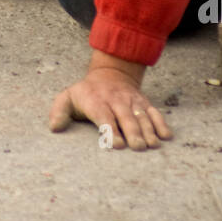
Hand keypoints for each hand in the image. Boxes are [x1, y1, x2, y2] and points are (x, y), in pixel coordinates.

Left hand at [49, 51, 172, 150]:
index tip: (116, 144)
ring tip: (153, 145)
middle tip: (138, 147)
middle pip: (126, 117)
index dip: (110, 130)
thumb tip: (54, 127)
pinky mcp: (144, 102)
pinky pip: (154, 112)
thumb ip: (59, 111)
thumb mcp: (67, 97)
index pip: (104, 116)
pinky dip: (161, 123)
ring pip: (142, 115)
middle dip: (132, 132)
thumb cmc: (85, 93)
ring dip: (148, 130)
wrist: (111, 73)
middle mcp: (116, 100)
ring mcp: (132, 101)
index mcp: (96, 101)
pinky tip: (167, 136)